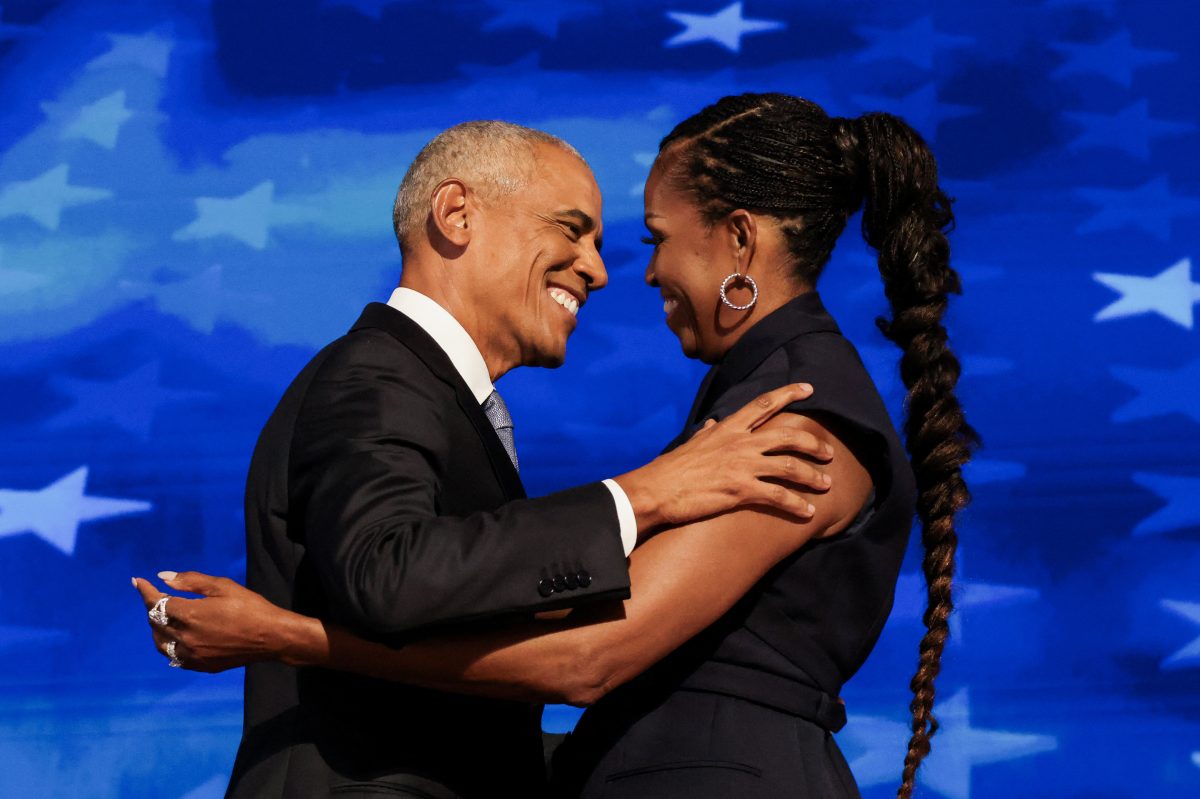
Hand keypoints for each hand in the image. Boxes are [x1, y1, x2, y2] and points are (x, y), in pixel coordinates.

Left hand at [133, 571, 294, 672]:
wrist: (271, 637)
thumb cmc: (249, 607)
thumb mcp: (222, 587)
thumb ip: (191, 581)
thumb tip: (163, 577)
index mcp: (189, 615)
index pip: (156, 602)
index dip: (145, 591)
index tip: (138, 581)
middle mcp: (185, 637)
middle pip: (155, 622)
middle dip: (152, 607)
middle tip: (156, 596)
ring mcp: (191, 655)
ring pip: (160, 643)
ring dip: (156, 628)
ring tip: (161, 618)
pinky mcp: (200, 665)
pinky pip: (174, 657)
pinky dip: (169, 645)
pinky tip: (175, 638)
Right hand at [615, 383, 833, 534]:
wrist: (656, 490)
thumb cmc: (670, 468)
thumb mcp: (691, 443)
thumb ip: (707, 434)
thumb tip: (711, 425)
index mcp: (728, 428)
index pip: (763, 404)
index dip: (788, 393)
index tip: (809, 388)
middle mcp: (740, 443)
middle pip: (787, 435)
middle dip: (813, 443)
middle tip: (828, 452)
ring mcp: (742, 466)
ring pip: (789, 466)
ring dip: (813, 476)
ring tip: (826, 484)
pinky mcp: (741, 490)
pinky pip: (778, 496)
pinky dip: (797, 504)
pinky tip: (808, 512)